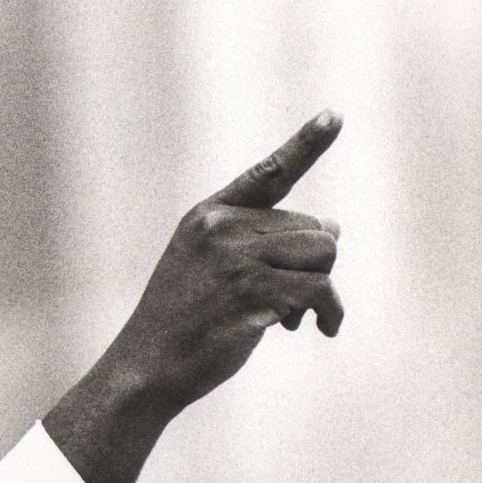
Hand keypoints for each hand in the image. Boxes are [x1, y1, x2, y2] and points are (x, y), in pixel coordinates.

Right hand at [108, 109, 343, 411]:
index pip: (268, 174)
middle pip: (314, 227)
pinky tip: (318, 329)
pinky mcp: (253, 294)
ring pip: (323, 254)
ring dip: (324, 290)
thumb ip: (260, 243)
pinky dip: (329, 312)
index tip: (334, 115)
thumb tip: (334, 228)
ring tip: (298, 316)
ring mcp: (237, 260)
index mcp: (209, 216)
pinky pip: (319, 290)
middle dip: (315, 265)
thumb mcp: (206, 268)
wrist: (147, 367)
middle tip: (295, 301)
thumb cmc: (181, 321)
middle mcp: (223, 230)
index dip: (305, 144)